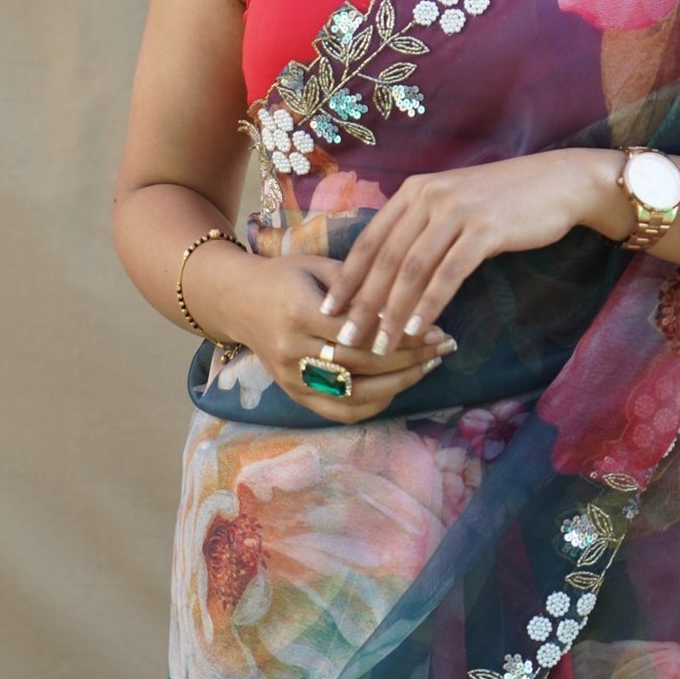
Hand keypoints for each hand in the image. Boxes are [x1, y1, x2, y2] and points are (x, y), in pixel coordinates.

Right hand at [217, 251, 456, 423]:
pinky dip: (373, 405)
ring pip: (354, 394)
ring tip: (428, 366)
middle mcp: (292, 350)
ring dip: (399, 384)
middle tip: (443, 347)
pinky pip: (339, 412)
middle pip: (362, 364)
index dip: (402, 332)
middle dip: (410, 358)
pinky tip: (398, 387)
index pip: (361, 331)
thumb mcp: (321, 267)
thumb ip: (363, 285)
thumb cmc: (286, 276)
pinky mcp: (293, 394)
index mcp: (298, 311)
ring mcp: (290, 378)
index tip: (436, 328)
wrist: (236, 301)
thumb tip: (416, 304)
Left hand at [319, 150, 623, 352]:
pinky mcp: (485, 229)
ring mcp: (456, 211)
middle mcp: (428, 196)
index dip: (346, 277)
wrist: (557, 183)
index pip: (369, 239)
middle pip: (384, 258)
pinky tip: (417, 329)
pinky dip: (429, 304)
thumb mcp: (453, 204)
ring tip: (380, 345)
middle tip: (345, 339)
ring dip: (392, 312)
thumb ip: (420, 226)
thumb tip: (389, 271)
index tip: (327, 310)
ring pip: (412, 268)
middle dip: (361, 303)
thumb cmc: (503, 201)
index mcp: (414, 191)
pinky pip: (448, 273)